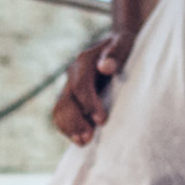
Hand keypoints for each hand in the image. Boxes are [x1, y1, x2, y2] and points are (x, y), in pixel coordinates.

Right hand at [51, 28, 136, 144]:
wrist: (116, 43)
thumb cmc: (124, 45)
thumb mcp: (124, 44)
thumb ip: (116, 53)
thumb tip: (105, 67)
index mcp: (84, 61)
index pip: (81, 86)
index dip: (89, 104)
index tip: (102, 120)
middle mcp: (72, 72)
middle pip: (65, 100)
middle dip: (76, 120)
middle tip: (89, 137)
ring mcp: (69, 84)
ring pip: (59, 109)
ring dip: (69, 127)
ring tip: (83, 142)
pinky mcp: (70, 95)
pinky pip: (61, 114)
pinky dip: (67, 128)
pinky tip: (79, 139)